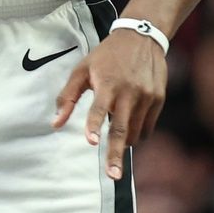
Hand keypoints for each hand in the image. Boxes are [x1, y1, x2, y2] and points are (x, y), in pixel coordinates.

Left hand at [51, 28, 167, 179]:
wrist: (141, 36)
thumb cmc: (106, 56)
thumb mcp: (82, 70)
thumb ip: (68, 97)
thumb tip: (55, 124)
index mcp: (108, 83)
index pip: (98, 107)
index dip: (94, 124)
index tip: (90, 141)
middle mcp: (129, 91)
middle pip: (121, 129)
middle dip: (115, 154)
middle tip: (113, 176)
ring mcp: (147, 96)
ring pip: (134, 132)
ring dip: (123, 141)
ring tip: (115, 138)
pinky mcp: (159, 99)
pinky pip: (147, 128)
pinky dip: (137, 133)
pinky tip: (129, 125)